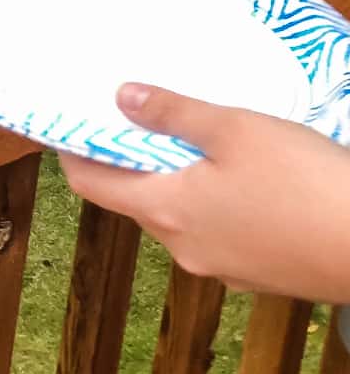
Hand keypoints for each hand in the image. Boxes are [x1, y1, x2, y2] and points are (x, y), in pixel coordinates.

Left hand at [61, 83, 349, 302]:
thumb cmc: (302, 180)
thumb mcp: (235, 130)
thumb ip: (173, 113)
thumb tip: (121, 97)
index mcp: (165, 210)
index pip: (92, 185)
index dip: (74, 155)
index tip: (70, 129)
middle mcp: (181, 247)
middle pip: (135, 200)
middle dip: (130, 164)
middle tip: (138, 124)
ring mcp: (219, 268)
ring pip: (177, 219)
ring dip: (174, 185)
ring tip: (194, 146)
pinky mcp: (253, 276)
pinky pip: (214, 236)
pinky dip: (209, 207)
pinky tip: (240, 184)